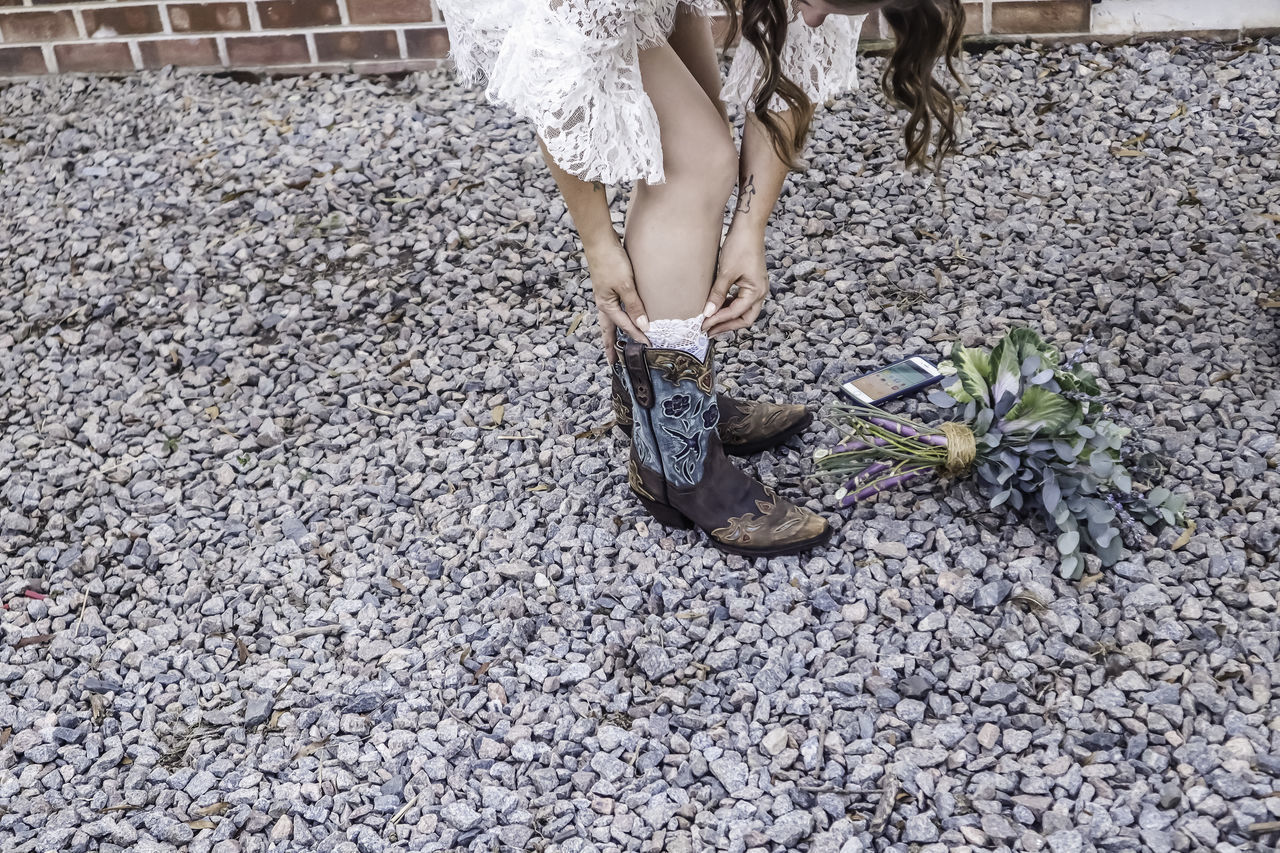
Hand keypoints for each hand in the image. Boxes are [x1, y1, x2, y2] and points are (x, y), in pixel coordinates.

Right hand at [584, 241, 648, 363]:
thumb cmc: (611, 261)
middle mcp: (603, 302)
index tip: (649, 345)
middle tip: (612, 362)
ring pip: (609, 319)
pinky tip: (621, 316)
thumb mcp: (626, 285)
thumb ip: (635, 305)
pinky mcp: (608, 286)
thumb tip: (643, 326)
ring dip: (612, 333)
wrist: (600, 240)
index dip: (637, 336)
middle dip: (610, 345)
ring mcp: (604, 295)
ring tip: (614, 344)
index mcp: (606, 305)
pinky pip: (613, 308)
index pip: (625, 326)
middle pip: (608, 329)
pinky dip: (617, 317)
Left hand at [702, 227, 768, 337]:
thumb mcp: (726, 272)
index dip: (718, 321)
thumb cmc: (740, 246)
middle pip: (744, 319)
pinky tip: (717, 308)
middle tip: (708, 331)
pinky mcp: (752, 283)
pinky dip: (730, 307)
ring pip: (744, 312)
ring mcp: (758, 288)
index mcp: (756, 292)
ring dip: (728, 318)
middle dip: (726, 326)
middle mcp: (761, 292)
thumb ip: (717, 295)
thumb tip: (707, 314)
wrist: (748, 227)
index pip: (735, 314)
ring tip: (710, 322)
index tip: (702, 326)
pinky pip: (742, 301)